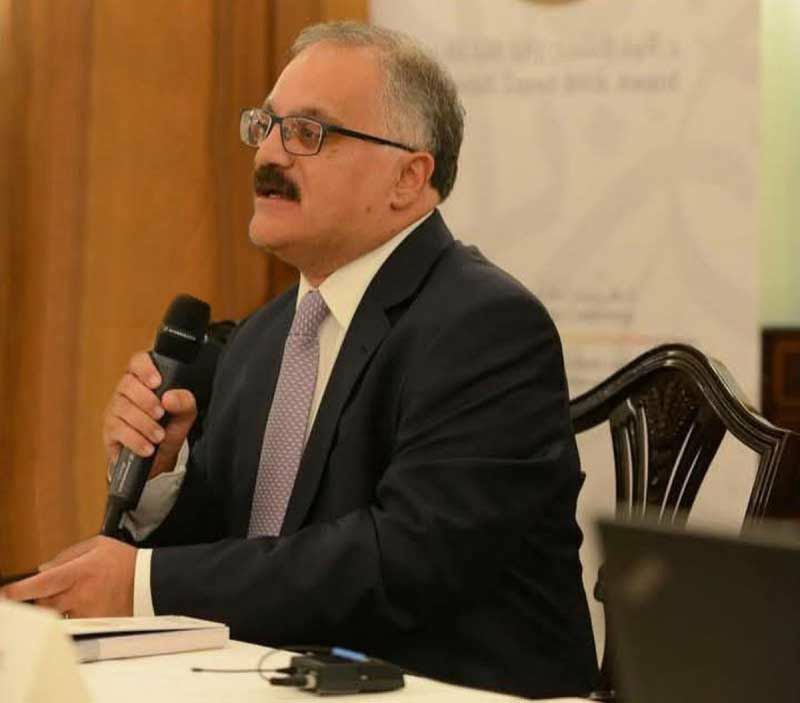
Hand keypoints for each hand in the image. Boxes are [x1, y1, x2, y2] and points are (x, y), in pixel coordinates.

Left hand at [0, 536, 136, 617]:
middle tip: (54, 589)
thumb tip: (43, 569)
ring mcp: (87, 611)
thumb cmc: (125, 561)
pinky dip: (72, 616)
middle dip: (42, 598)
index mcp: (79, 571)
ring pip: (56, 616)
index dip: (19, 591)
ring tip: (73, 596)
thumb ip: (68, 554)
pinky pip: (73, 623)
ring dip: (57, 608)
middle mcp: (80, 593)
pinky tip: (85, 605)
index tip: (5, 594)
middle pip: (44, 603)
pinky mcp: (94, 623)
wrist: (151, 581)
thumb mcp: (98, 545)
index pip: (41, 583)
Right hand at [103, 351, 197, 478]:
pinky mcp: (109, 429)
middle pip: (127, 385)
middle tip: (160, 414)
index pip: (139, 362)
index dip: (145, 368)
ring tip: (159, 436)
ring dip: (143, 423)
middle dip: (146, 401)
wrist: (161, 456)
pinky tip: (147, 447)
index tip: (156, 382)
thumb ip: (184, 402)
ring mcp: (115, 408)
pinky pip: (117, 429)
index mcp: (146, 379)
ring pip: (122, 408)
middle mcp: (127, 390)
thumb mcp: (185, 414)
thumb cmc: (171, 427)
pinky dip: (135, 439)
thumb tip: (170, 398)